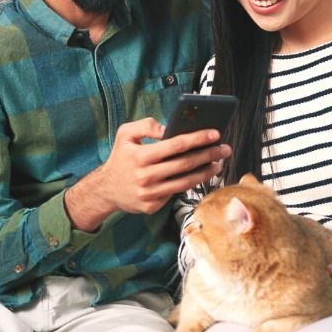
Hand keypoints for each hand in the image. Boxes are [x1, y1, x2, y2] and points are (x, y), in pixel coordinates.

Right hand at [65, 118, 230, 230]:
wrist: (106, 189)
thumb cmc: (120, 158)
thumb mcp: (125, 134)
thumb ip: (146, 125)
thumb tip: (169, 129)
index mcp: (141, 156)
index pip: (176, 145)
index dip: (198, 138)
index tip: (215, 133)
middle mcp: (146, 176)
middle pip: (186, 164)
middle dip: (209, 154)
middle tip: (225, 149)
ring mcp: (150, 193)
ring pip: (185, 182)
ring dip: (206, 172)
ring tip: (219, 163)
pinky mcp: (152, 206)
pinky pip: (176, 193)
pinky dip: (191, 184)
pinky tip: (201, 175)